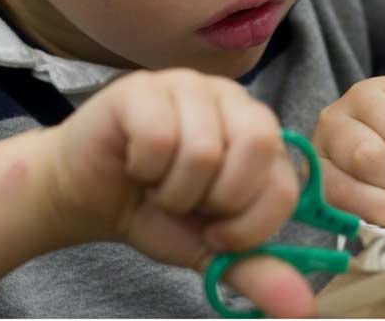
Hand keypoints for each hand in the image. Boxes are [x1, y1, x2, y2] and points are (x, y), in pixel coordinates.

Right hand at [46, 68, 312, 317]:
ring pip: (204, 149)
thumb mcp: (209, 248)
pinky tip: (134, 163)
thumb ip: (254, 269)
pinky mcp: (144, 87)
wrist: (84, 196)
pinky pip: (159, 137)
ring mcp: (187, 85)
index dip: (248, 224)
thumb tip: (300, 309)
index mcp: (259, 132)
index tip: (214, 230)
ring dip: (173, 189)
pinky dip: (143, 168)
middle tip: (187, 203)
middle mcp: (231, 98)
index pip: (284, 182)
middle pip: (257, 147)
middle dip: (217, 198)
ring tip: (157, 183)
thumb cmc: (153, 212)